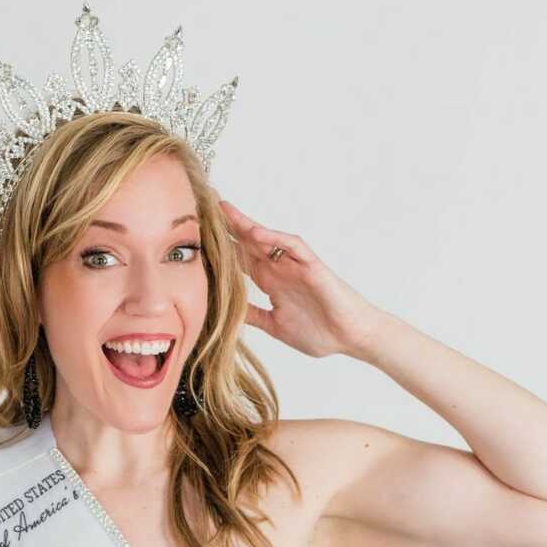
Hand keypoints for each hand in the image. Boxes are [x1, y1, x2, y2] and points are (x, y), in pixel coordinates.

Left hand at [218, 198, 382, 358]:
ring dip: (245, 224)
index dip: (220, 248)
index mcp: (271, 282)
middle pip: (248, 242)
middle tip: (202, 209)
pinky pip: (291, 245)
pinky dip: (273, 238)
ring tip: (223, 210)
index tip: (197, 239)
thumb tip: (227, 312)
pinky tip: (254, 232)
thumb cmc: (320, 332)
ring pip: (267, 238)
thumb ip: (253, 315)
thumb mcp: (274, 325)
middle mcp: (280, 269)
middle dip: (227, 227)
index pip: (240, 260)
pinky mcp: (312, 265)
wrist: (350, 338)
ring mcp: (295, 265)